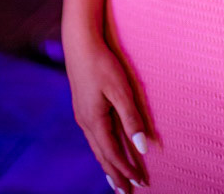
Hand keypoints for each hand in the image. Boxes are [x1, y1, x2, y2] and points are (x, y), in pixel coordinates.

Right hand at [63, 31, 148, 191]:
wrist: (79, 44)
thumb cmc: (102, 64)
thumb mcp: (121, 90)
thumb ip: (131, 119)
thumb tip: (143, 148)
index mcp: (94, 121)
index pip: (113, 154)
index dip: (127, 170)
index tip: (140, 183)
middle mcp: (86, 123)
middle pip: (102, 157)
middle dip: (116, 176)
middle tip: (127, 193)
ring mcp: (82, 116)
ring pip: (97, 148)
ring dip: (109, 165)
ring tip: (117, 181)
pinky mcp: (83, 108)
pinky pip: (95, 137)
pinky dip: (103, 151)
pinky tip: (106, 151)